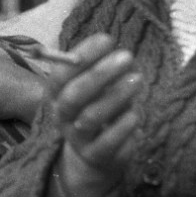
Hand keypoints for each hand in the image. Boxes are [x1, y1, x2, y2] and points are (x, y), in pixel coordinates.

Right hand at [46, 34, 142, 196]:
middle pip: (73, 95)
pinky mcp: (96, 156)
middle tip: (126, 55)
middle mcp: (63, 116)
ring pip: (91, 118)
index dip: (83, 55)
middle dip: (99, 74)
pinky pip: (106, 143)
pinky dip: (121, 127)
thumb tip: (122, 54)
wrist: (92, 157)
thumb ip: (104, 72)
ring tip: (137, 80)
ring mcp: (77, 138)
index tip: (107, 39)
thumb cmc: (95, 110)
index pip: (62, 73)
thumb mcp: (95, 90)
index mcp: (58, 94)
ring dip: (115, 96)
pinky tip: (135, 114)